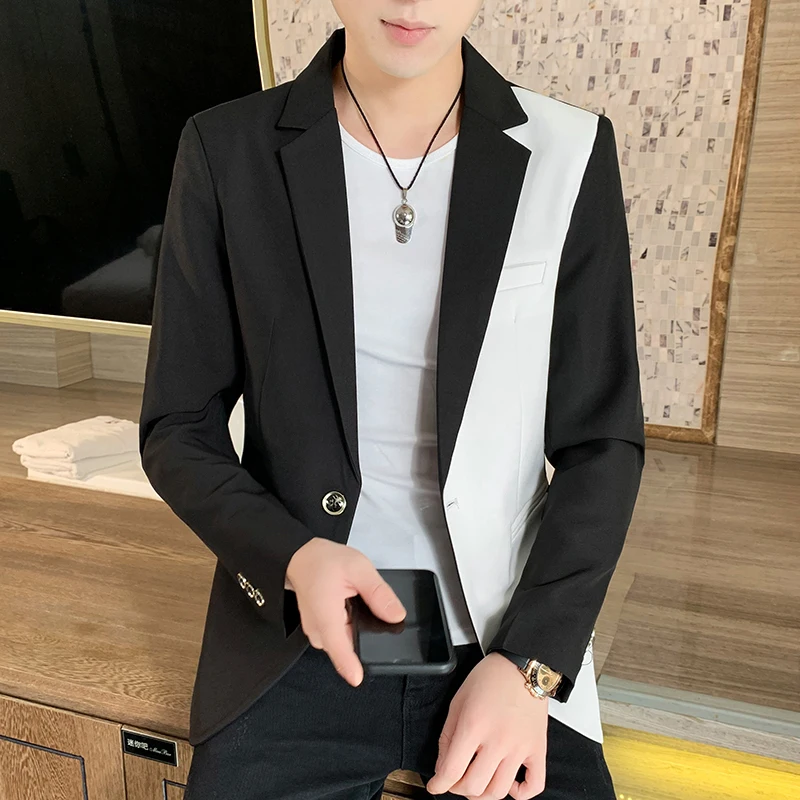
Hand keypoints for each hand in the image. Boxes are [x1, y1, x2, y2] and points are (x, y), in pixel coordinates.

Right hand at [284, 538, 406, 685]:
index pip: (338, 649)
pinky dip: (350, 625)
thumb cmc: (321, 561)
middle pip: (348, 648)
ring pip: (346, 642)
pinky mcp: (322, 631)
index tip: (358, 677)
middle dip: (365, 636)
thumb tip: (396, 614)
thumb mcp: (358, 568)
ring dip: (357, 630)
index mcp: (326, 615)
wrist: (300, 557)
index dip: (349, 666)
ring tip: (356, 601)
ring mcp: (319, 633)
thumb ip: (378, 593)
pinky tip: (351, 607)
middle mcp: (319, 630)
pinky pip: (341, 636)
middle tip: (366, 606)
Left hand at [426, 652, 547, 799]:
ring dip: (483, 794)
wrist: (522, 664)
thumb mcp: (458, 700)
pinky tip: (509, 784)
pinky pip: (534, 785)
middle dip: (458, 788)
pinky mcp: (538, 749)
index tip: (435, 785)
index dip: (438, 784)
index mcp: (474, 725)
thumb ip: (448, 735)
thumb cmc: (490, 678)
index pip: (452, 770)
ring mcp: (520, 747)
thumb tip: (443, 765)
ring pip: (499, 791)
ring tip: (477, 782)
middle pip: (474, 786)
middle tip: (455, 780)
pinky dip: (520, 793)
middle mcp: (498, 740)